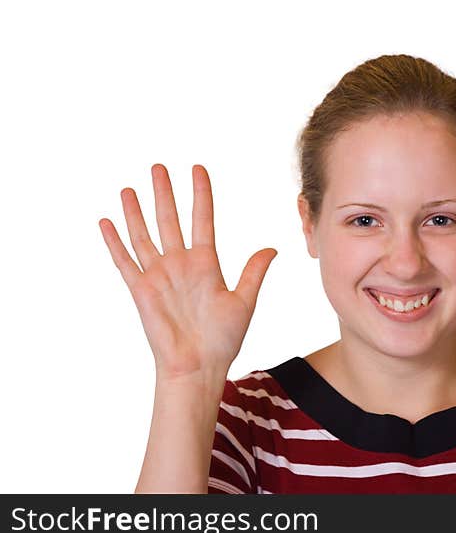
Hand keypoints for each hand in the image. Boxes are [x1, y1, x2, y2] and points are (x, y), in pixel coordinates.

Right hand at [99, 164, 276, 379]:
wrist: (198, 366)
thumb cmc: (223, 339)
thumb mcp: (244, 301)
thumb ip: (254, 272)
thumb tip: (272, 248)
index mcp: (206, 263)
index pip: (203, 219)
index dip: (201, 194)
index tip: (198, 169)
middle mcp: (180, 264)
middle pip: (170, 219)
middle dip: (165, 193)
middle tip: (159, 167)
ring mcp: (159, 275)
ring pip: (144, 235)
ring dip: (136, 211)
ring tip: (130, 187)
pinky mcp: (140, 290)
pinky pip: (124, 261)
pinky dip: (114, 242)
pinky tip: (106, 221)